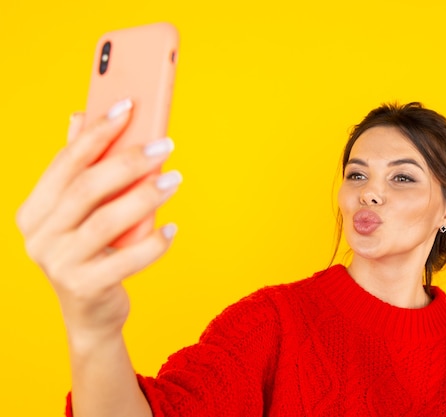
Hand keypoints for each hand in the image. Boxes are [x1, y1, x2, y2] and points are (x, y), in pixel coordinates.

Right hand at [16, 100, 179, 344]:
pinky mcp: (86, 288)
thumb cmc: (90, 252)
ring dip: (145, 196)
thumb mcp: (81, 212)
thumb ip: (81, 168)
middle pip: (87, 188)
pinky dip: (154, 243)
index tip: (127, 106)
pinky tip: (171, 229)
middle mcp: (39, 236)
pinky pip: (127, 260)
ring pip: (107, 221)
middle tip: (164, 146)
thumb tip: (79, 115)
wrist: (91, 313)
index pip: (66, 161)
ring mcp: (59, 264)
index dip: (97, 132)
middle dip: (128, 161)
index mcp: (34, 210)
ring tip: (174, 179)